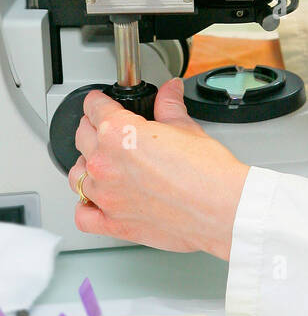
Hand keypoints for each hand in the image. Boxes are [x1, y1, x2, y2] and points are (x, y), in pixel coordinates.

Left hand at [68, 79, 248, 258]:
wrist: (221, 208)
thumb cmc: (207, 174)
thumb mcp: (187, 128)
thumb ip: (170, 106)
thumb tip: (170, 91)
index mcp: (119, 134)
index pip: (94, 108)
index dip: (99, 101)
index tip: (101, 103)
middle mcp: (105, 164)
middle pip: (82, 137)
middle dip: (93, 129)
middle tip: (106, 129)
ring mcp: (106, 196)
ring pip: (77, 176)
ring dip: (86, 166)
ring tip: (103, 164)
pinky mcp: (113, 224)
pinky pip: (83, 215)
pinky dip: (86, 207)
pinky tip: (96, 201)